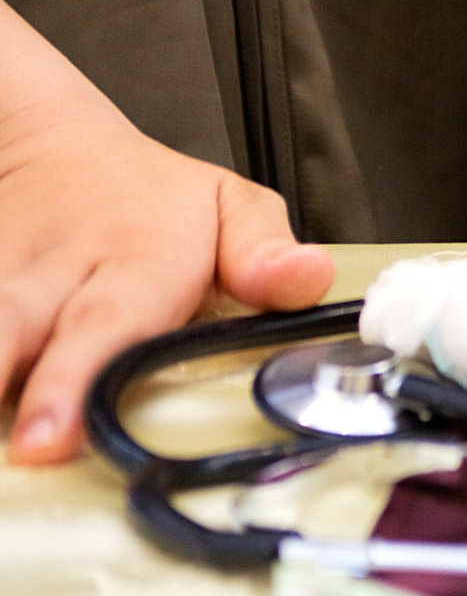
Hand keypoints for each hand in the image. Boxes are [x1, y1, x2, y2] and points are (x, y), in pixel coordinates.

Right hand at [2, 66, 334, 464]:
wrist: (53, 147)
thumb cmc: (153, 199)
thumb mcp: (229, 205)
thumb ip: (264, 251)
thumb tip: (307, 279)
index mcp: (132, 260)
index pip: (108, 321)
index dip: (75, 379)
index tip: (49, 439)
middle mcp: (55, 277)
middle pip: (16, 329)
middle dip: (10, 388)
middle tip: (16, 449)